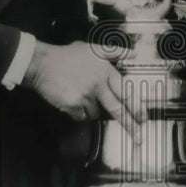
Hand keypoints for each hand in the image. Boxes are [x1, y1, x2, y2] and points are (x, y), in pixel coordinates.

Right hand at [23, 40, 144, 141]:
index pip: (125, 91)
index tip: (143, 118)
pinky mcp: (72, 105)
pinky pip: (81, 116)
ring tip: (81, 96)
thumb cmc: (67, 56)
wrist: (42, 63)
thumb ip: (115, 52)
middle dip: (130, 125)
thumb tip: (133, 54)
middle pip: (117, 109)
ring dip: (92, 110)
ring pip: (96, 113)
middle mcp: (98, 85)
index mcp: (105, 71)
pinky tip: (72, 100)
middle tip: (138, 137)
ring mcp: (85, 96)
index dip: (136, 106)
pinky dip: (78, 112)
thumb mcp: (93, 49)